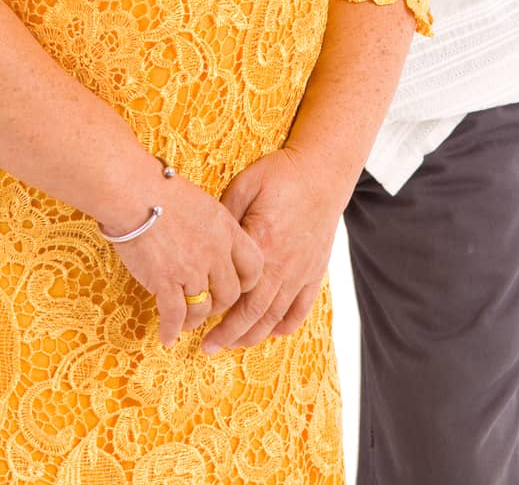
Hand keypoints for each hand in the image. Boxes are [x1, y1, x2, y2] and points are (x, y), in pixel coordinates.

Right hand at [101, 172, 264, 348]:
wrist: (133, 191)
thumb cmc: (161, 189)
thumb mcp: (202, 203)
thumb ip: (213, 228)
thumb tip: (211, 243)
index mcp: (226, 229)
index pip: (254, 265)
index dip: (247, 281)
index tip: (236, 286)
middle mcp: (214, 252)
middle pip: (230, 293)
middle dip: (220, 304)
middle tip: (207, 306)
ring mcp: (191, 269)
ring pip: (204, 308)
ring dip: (196, 320)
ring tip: (187, 323)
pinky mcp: (165, 281)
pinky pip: (174, 315)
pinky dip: (171, 329)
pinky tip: (167, 337)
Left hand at [200, 148, 340, 354]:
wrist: (323, 172)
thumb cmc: (281, 175)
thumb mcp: (245, 186)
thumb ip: (226, 219)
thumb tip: (208, 244)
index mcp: (262, 245)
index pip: (234, 292)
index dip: (214, 310)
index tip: (195, 318)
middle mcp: (283, 266)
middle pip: (254, 314)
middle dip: (228, 335)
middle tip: (207, 348)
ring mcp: (302, 272)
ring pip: (275, 318)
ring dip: (253, 336)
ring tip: (233, 345)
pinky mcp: (315, 272)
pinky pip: (301, 309)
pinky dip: (285, 326)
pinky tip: (271, 332)